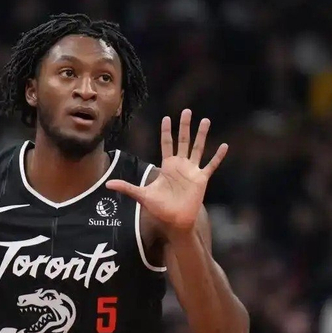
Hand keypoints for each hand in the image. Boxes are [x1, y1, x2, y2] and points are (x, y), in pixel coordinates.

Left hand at [106, 109, 226, 230]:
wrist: (175, 221)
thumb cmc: (160, 209)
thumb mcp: (142, 195)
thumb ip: (126, 187)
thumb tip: (107, 184)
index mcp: (167, 166)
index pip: (166, 144)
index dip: (166, 131)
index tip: (167, 117)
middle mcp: (180, 166)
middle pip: (183, 141)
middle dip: (184, 126)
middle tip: (187, 111)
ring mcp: (192, 171)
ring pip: (197, 148)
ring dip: (201, 135)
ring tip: (205, 120)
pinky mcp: (201, 180)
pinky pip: (211, 165)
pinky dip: (218, 156)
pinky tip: (224, 146)